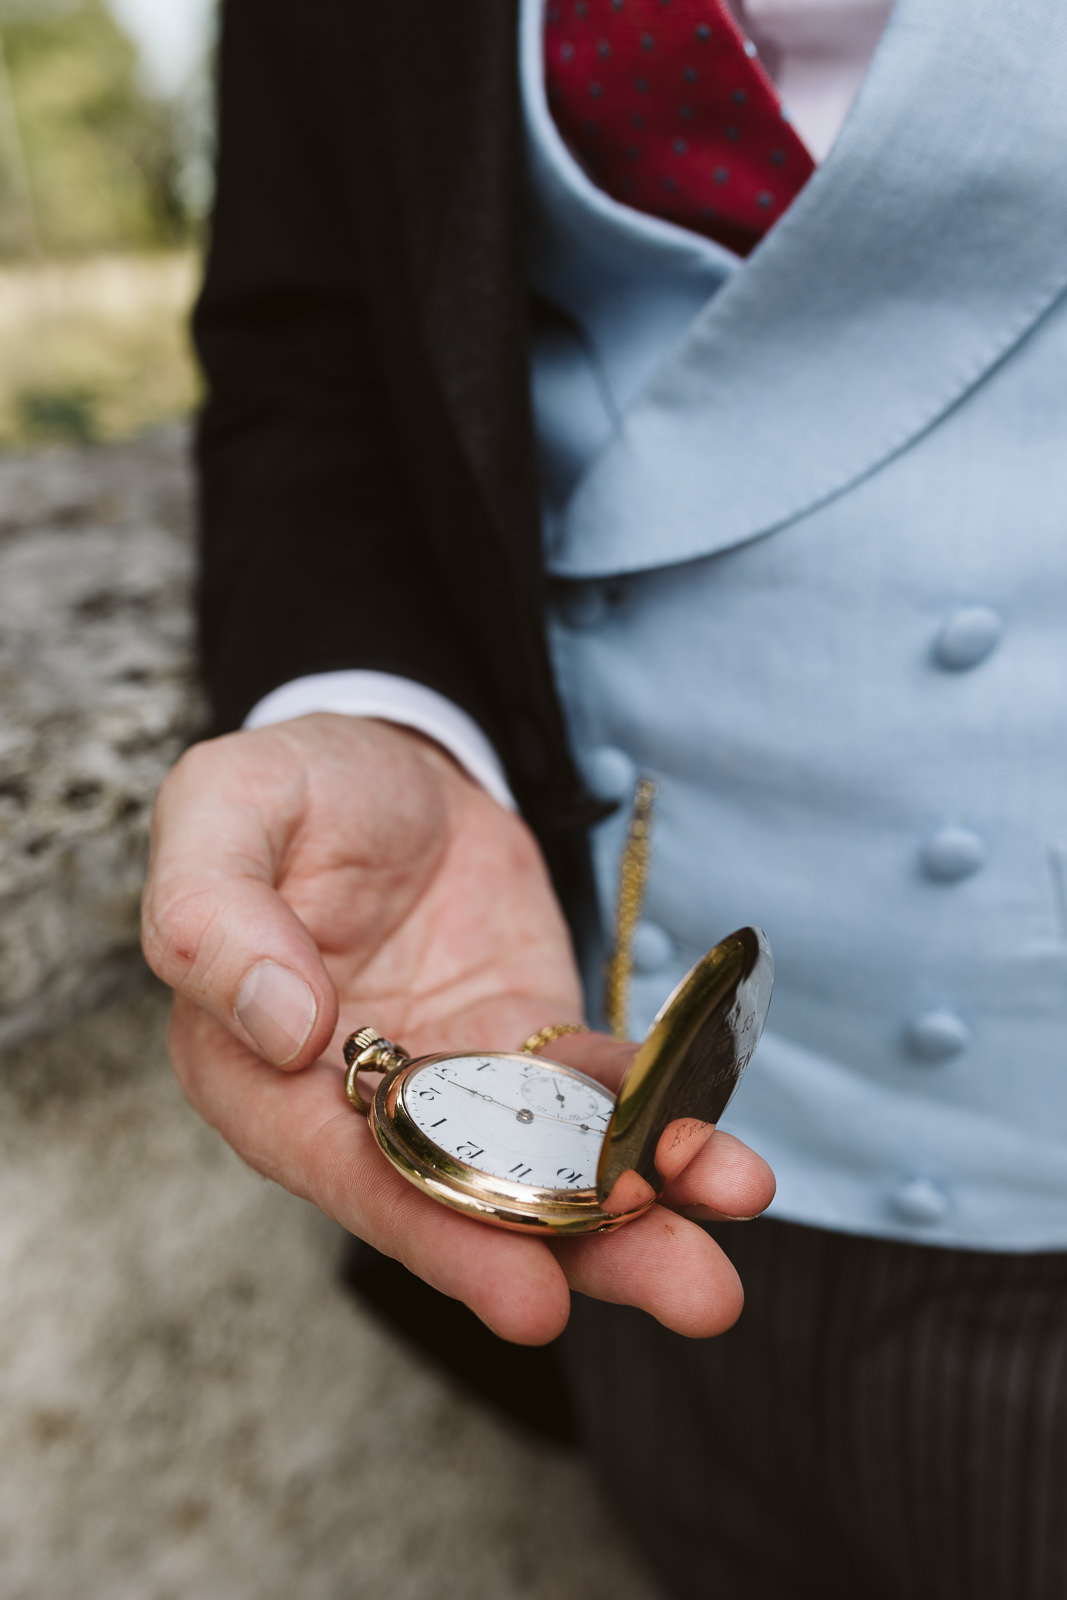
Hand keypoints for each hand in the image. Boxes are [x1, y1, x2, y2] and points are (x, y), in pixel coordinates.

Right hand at [142, 714, 774, 1343]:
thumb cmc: (289, 791)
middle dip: (582, 1249)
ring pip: (548, 1164)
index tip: (531, 1294)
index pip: (350, 1176)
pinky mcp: (530, 1044)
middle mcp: (363, 1107)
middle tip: (697, 1294)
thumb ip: (211, 915)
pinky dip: (661, 1111)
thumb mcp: (222, 812)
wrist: (390, 761)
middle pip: (469, 1200)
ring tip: (736, 1200)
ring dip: (648, 1201)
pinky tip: (724, 1135)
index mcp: (264, 1076)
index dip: (440, 1237)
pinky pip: (597, 1090)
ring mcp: (460, 1083)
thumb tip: (285, 1029)